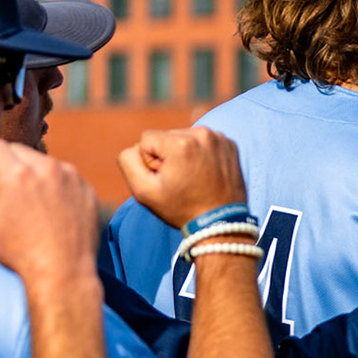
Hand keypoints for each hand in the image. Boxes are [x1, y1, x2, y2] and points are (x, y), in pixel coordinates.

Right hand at [0, 139, 100, 282]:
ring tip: (29, 206)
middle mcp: (47, 167)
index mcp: (17, 172)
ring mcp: (72, 177)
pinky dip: (54, 185)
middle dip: (6, 166)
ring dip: (31, 174)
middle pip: (18, 150)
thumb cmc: (17, 251)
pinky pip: (64, 175)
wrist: (64, 273)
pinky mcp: (87, 188)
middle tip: (5, 197)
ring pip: (42, 161)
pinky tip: (50, 211)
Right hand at [118, 127, 247, 229]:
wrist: (221, 223)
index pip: (146, 140)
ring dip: (184, 154)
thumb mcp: (144, 191)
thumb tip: (137, 147)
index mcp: (180, 142)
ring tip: (194, 178)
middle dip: (168, 156)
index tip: (167, 180)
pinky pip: (203, 142)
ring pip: (184, 137)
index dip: (150, 162)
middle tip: (182, 181)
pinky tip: (206, 174)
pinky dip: (201, 154)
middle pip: (166, 136)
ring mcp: (219, 138)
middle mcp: (202, 134)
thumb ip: (128, 161)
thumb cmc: (182, 209)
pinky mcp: (230, 144)